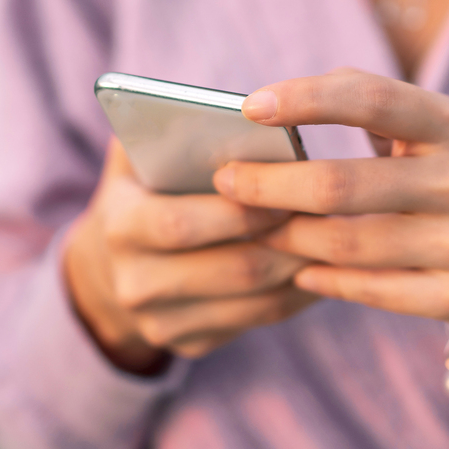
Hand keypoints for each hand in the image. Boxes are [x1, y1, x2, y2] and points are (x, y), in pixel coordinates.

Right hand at [63, 139, 318, 372]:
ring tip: (339, 235)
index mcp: (119, 228)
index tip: (286, 186)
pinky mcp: (191, 345)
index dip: (240, 209)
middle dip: (286, 239)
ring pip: (255, 300)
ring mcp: (162, 323)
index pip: (181, 223)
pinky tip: (324, 264)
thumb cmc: (142, 194)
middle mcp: (135, 284)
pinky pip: (259, 320)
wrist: (109, 270)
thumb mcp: (135, 159)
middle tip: (331, 211)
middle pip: (233, 268)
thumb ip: (160, 126)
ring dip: (303, 267)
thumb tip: (211, 104)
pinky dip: (298, 294)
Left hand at [213, 70, 448, 339]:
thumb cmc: (439, 167)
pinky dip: (325, 281)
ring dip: (288, 238)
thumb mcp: (421, 125)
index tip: (249, 107)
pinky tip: (299, 271)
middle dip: (270, 185)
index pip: (373, 99)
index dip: (307, 99)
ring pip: (347, 244)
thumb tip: (263, 109)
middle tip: (227, 183)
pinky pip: (372, 291)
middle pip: (341, 185)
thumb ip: (357, 102)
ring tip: (256, 228)